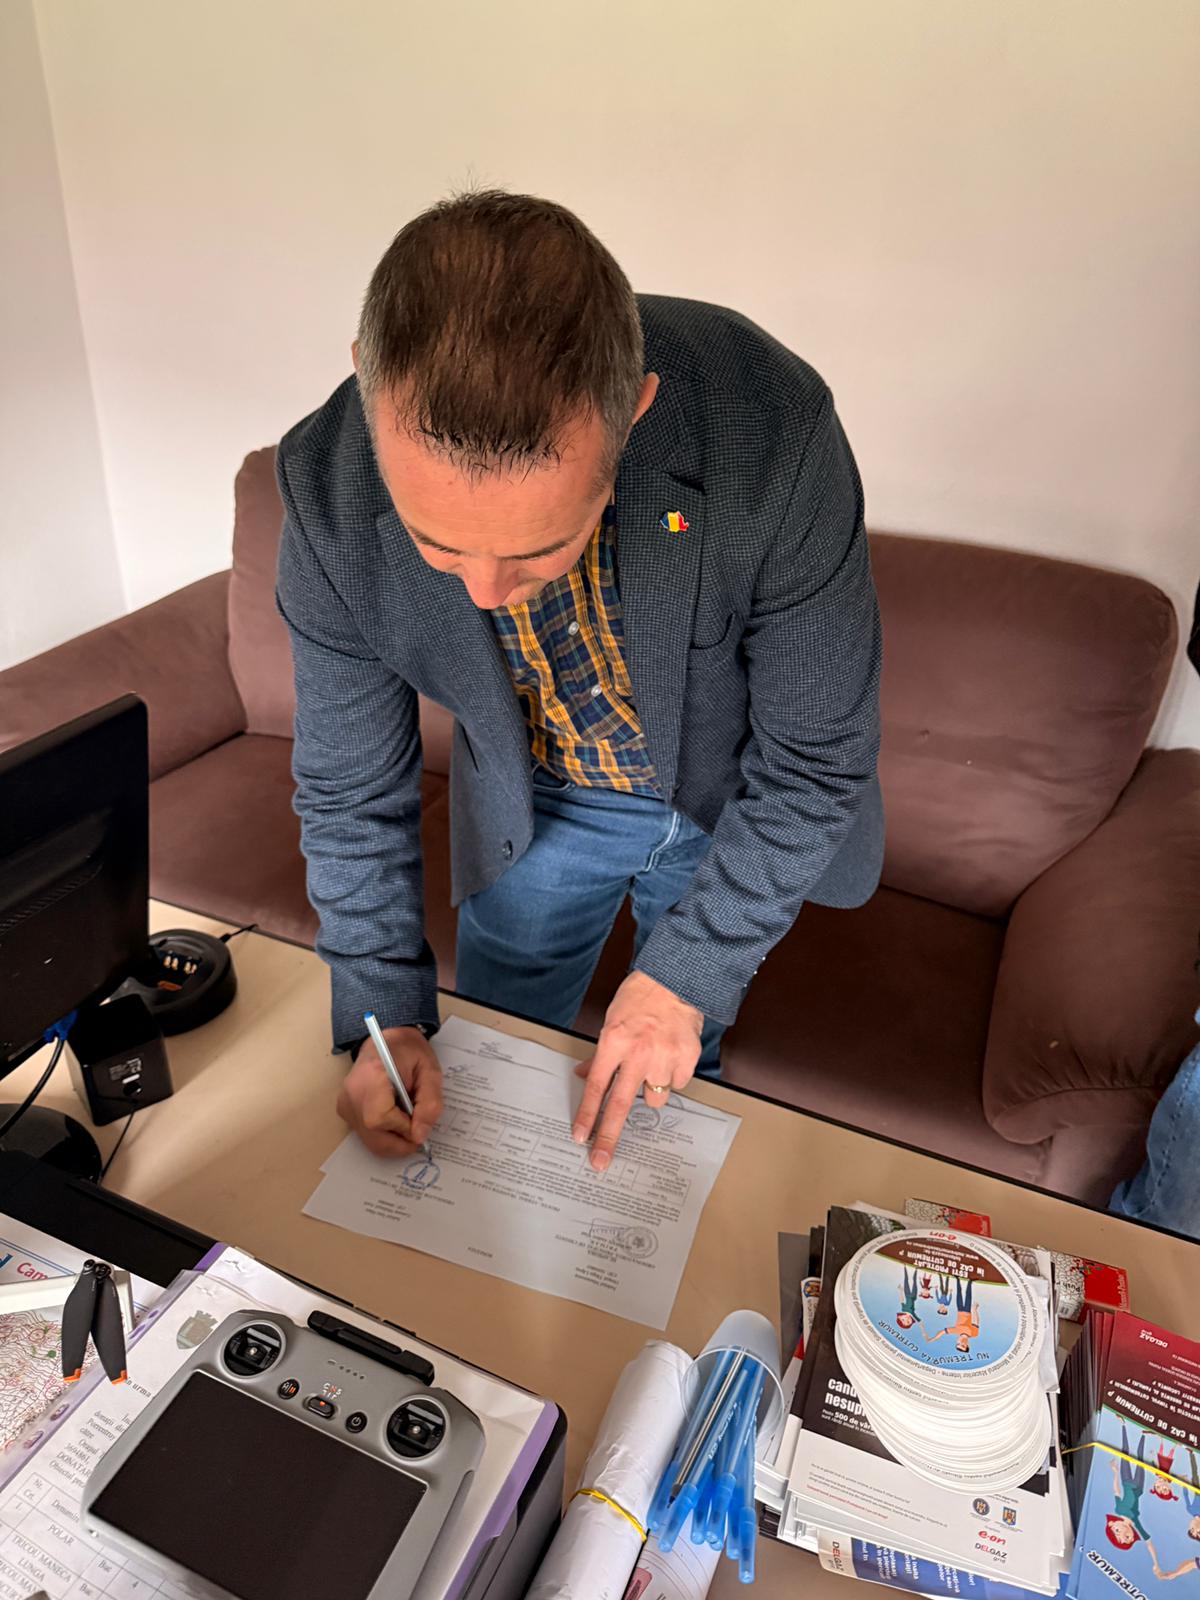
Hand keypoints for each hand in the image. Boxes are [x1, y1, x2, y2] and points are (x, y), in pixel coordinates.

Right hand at [337, 1027, 443, 1158]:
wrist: (388, 1040)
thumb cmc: (409, 1052)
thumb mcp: (430, 1072)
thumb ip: (430, 1103)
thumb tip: (420, 1135)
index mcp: (371, 1076)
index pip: (380, 1118)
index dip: (403, 1129)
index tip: (420, 1124)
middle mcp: (351, 1092)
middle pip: (372, 1135)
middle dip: (400, 1142)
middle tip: (418, 1131)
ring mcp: (345, 1103)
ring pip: (369, 1139)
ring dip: (394, 1140)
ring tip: (407, 1121)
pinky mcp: (345, 1110)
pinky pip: (366, 1134)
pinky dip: (384, 1135)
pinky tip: (395, 1119)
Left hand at [572, 971, 702, 1171]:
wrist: (676, 979)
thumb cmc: (640, 996)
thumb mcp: (611, 1021)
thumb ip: (600, 1053)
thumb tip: (583, 1075)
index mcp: (614, 1042)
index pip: (596, 1087)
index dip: (587, 1115)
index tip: (580, 1136)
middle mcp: (638, 1054)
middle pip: (620, 1105)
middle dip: (608, 1136)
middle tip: (600, 1160)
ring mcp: (664, 1058)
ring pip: (654, 1097)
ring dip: (651, 1089)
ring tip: (654, 1063)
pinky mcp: (687, 1059)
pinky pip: (676, 1083)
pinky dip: (672, 1076)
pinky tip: (670, 1056)